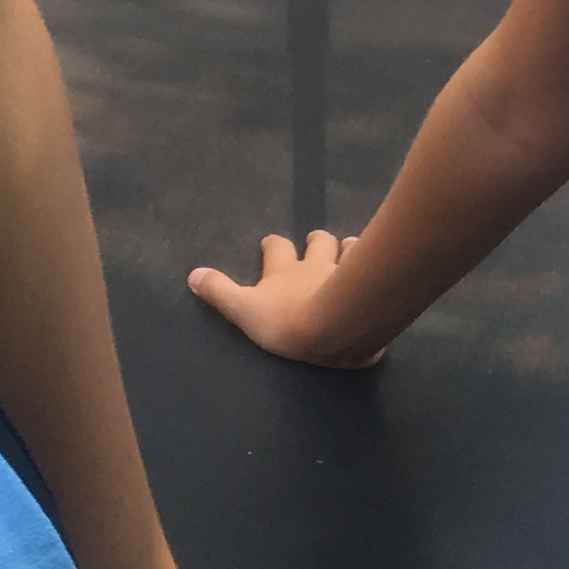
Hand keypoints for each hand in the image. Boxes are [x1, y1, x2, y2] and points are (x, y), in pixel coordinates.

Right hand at [189, 230, 379, 363]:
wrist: (333, 327)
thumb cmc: (285, 322)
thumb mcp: (243, 309)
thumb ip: (219, 293)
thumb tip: (192, 275)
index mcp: (283, 272)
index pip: (276, 249)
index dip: (274, 245)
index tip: (271, 243)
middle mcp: (314, 266)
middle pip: (317, 243)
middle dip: (315, 241)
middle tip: (316, 241)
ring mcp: (343, 272)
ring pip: (347, 248)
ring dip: (347, 247)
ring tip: (349, 247)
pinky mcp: (367, 285)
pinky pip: (372, 264)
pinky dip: (372, 260)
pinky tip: (376, 262)